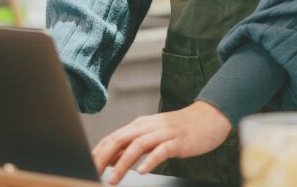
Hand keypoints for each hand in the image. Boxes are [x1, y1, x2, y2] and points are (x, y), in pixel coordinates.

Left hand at [92, 101, 231, 183]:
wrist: (210, 117)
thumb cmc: (180, 129)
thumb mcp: (153, 135)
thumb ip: (133, 145)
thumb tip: (112, 158)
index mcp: (140, 125)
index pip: (113, 137)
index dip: (98, 152)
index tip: (86, 165)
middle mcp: (149, 126)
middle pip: (120, 139)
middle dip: (104, 157)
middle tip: (93, 173)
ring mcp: (164, 133)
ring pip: (137, 146)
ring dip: (122, 163)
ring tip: (113, 179)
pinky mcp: (178, 141)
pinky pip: (161, 151)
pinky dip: (150, 161)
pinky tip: (142, 171)